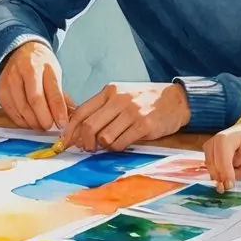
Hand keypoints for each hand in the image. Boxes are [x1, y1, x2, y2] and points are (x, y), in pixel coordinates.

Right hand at [0, 41, 70, 129]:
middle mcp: (22, 71)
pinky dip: (22, 121)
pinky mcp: (1, 92)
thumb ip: (60, 94)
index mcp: (40, 65)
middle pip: (34, 101)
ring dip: (34, 122)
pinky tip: (30, 122)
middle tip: (51, 127)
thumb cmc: (40, 64)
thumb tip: (69, 116)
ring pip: (22, 109)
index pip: (51, 92)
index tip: (63, 123)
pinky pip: (12, 112)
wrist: (20, 52)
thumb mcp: (54, 72)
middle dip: (44, 119)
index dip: (58, 110)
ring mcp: (9, 81)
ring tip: (42, 126)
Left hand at [61, 82, 190, 151]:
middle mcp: (118, 99)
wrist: (176, 100)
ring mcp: (131, 112)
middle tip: (88, 149)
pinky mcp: (143, 125)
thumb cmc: (145, 100)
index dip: (70, 130)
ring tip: (110, 144)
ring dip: (103, 146)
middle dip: (84, 142)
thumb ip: (102, 109)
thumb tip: (79, 130)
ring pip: (103, 137)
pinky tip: (122, 144)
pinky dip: (117, 148)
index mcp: (109, 91)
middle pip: (88, 126)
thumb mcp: (121, 96)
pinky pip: (120, 143)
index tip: (64, 142)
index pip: (81, 112)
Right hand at [204, 117, 240, 191]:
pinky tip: (228, 169)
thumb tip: (229, 181)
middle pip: (213, 165)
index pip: (223, 161)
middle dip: (221, 177)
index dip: (226, 174)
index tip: (230, 186)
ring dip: (221, 173)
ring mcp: (208, 146)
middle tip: (228, 187)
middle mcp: (213, 141)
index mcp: (225, 139)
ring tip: (234, 169)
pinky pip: (211, 166)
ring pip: (211, 167)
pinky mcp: (207, 151)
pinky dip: (219, 171)